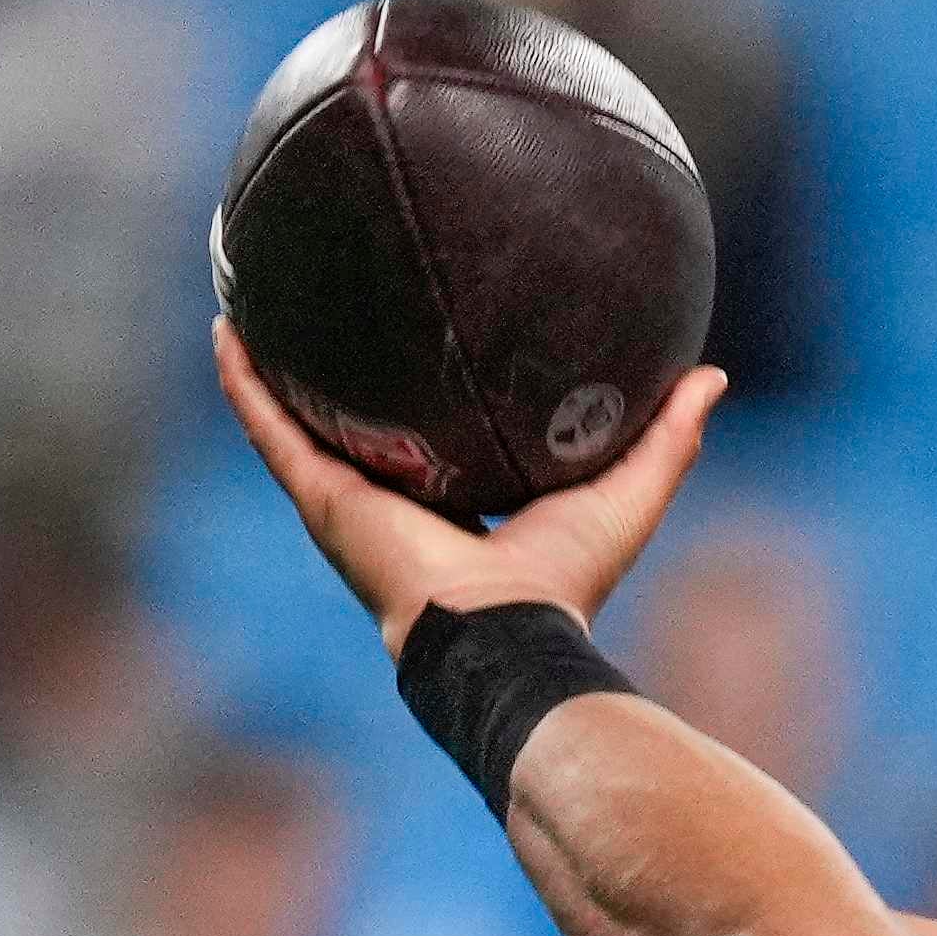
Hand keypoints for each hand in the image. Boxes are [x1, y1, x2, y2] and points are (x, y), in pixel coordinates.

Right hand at [215, 321, 727, 653]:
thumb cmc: (565, 581)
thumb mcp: (626, 492)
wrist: (503, 634)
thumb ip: (667, 438)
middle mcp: (392, 502)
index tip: (417, 335)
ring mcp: (348, 502)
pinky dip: (245, 384)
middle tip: (321, 301)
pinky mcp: (323, 499)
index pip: (431, 437)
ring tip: (249, 301)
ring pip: (295, 422)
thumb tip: (709, 375)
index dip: (421, 391)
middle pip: (354, 423)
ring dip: (267, 368)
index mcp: (454, 504)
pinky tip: (227, 330)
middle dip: (333, 371)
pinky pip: (271, 428)